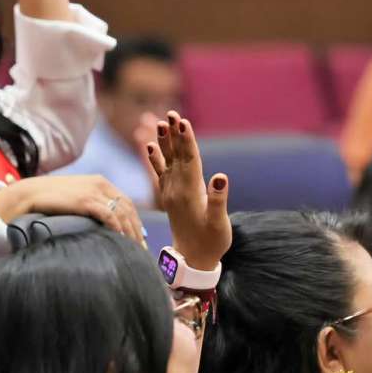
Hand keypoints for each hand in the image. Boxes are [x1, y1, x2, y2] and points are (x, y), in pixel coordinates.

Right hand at [0, 174, 145, 245]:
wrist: (30, 194)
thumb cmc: (50, 200)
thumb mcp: (76, 198)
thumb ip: (91, 206)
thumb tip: (104, 225)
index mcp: (100, 182)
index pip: (127, 203)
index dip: (136, 221)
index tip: (140, 239)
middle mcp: (101, 184)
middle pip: (128, 209)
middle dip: (137, 230)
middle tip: (141, 250)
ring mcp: (93, 191)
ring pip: (122, 213)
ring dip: (130, 232)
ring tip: (133, 250)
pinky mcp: (85, 200)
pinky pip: (109, 215)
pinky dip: (117, 227)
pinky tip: (120, 239)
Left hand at [145, 110, 230, 270]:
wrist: (192, 260)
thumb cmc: (211, 242)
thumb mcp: (218, 223)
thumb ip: (219, 200)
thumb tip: (221, 176)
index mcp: (190, 192)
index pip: (188, 159)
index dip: (186, 140)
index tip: (183, 121)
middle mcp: (176, 189)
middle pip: (176, 155)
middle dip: (174, 134)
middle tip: (170, 112)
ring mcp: (170, 192)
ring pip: (166, 161)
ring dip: (164, 142)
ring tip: (160, 123)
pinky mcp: (168, 196)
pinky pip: (159, 173)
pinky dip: (154, 159)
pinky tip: (150, 147)